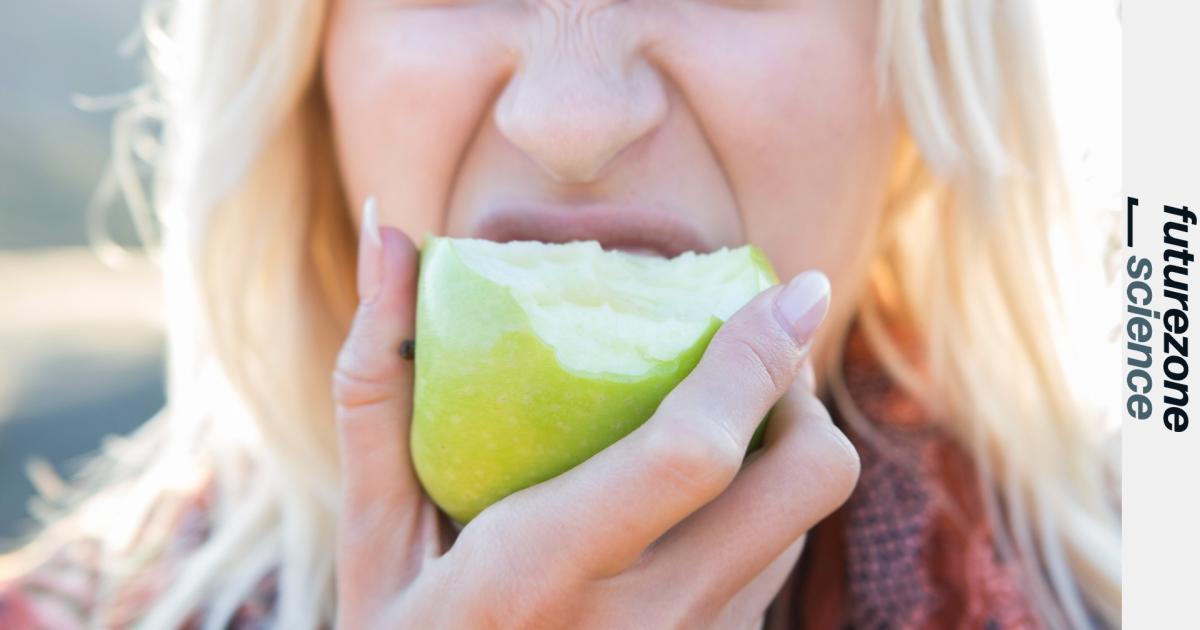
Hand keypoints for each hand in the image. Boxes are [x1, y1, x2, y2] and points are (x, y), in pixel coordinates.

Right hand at [332, 201, 860, 628]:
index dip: (755, 360)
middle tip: (747, 355)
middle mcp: (642, 626)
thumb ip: (378, 382)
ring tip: (715, 410)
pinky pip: (771, 572)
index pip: (689, 454)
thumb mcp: (370, 530)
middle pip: (805, 483)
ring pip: (800, 526)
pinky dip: (755, 511)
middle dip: (799, 394)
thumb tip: (387, 231)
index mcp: (541, 571)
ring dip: (780, 451)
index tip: (794, 287)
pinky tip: (693, 496)